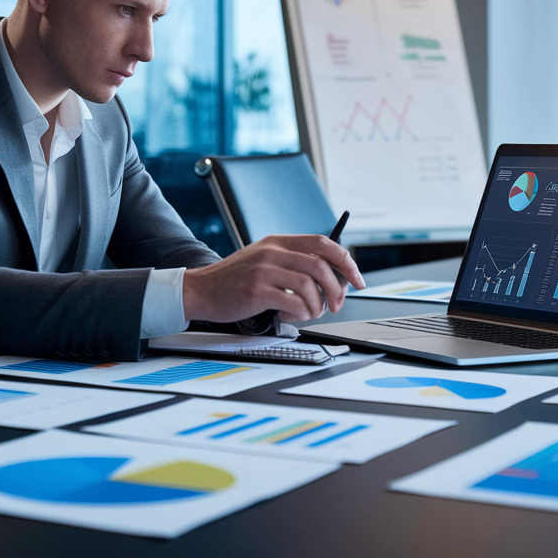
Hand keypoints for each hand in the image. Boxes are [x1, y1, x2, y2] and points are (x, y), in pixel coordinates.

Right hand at [182, 234, 365, 323]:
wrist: (201, 290)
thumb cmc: (235, 280)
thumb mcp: (264, 259)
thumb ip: (292, 261)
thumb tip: (332, 277)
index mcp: (278, 241)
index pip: (324, 243)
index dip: (347, 262)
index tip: (357, 280)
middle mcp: (273, 251)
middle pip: (322, 267)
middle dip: (336, 291)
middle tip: (335, 306)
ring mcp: (264, 270)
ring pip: (310, 288)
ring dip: (316, 307)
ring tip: (306, 313)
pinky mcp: (257, 290)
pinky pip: (294, 303)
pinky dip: (299, 315)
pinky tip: (289, 316)